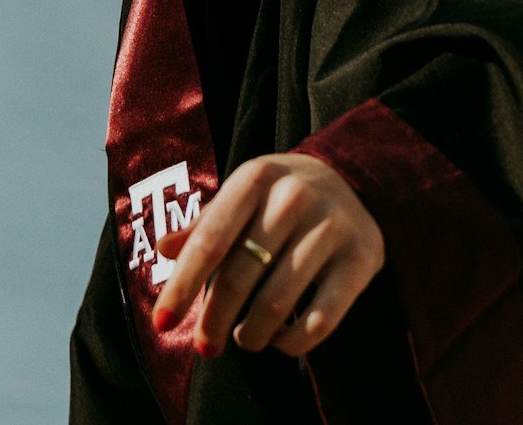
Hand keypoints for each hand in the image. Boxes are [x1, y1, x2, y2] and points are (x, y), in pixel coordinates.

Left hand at [152, 153, 383, 360]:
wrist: (353, 180)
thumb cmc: (280, 195)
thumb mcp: (243, 194)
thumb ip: (206, 224)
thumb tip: (164, 250)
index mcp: (256, 177)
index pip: (211, 240)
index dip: (183, 285)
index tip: (161, 322)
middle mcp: (294, 196)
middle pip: (239, 277)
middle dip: (214, 320)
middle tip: (205, 346)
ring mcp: (330, 227)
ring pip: (276, 305)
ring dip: (251, 334)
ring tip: (244, 337)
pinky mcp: (361, 258)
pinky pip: (319, 321)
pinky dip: (291, 343)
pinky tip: (280, 340)